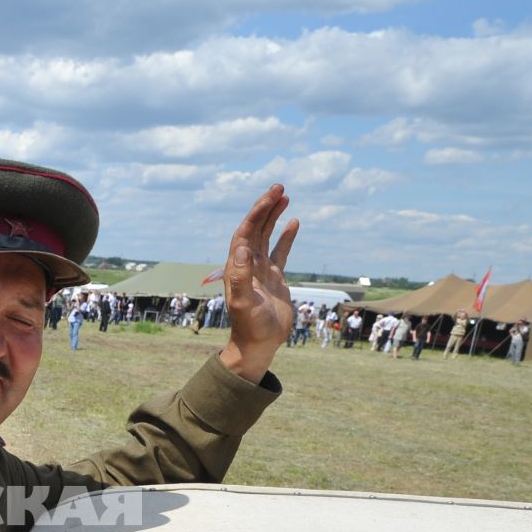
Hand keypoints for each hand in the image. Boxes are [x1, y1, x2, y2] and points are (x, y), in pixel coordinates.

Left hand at [218, 184, 298, 382]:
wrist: (258, 344)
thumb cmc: (249, 326)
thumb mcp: (244, 302)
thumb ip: (240, 275)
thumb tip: (241, 246)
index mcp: (236, 267)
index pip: (245, 232)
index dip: (256, 213)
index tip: (270, 197)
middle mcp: (246, 264)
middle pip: (255, 228)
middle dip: (265, 207)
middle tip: (279, 186)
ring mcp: (260, 270)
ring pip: (266, 236)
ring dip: (274, 216)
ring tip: (285, 196)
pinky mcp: (274, 278)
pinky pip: (280, 251)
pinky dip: (286, 236)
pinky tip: (294, 221)